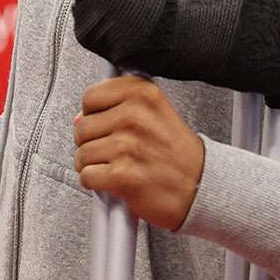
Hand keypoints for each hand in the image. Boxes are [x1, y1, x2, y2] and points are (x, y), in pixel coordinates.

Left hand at [74, 75, 204, 231]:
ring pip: (82, 154)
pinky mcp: (122, 175)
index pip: (91, 97)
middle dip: (91, 142)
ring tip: (115, 166)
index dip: (93, 114)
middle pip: (82, 127)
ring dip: (93, 166)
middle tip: (113, 151)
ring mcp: (128, 145)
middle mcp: (134, 115)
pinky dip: (95, 183)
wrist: (200, 186)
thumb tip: (79, 118)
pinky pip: (87, 176)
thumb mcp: (156, 112)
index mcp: (143, 93)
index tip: (106, 124)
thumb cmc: (177, 153)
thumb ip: (119, 106)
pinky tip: (113, 181)